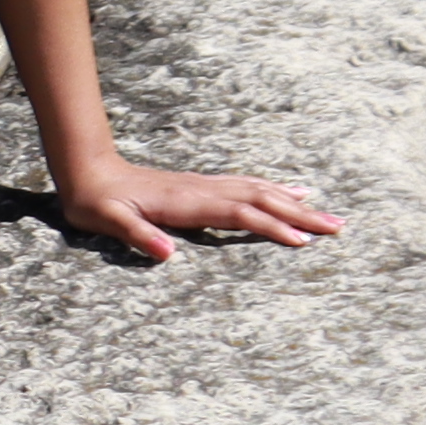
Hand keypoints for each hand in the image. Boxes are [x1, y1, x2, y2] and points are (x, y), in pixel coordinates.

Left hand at [52, 157, 341, 265]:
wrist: (86, 170)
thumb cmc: (95, 201)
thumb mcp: (107, 220)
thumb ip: (137, 235)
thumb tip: (166, 254)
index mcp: (188, 203)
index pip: (240, 215)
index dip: (271, 227)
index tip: (303, 240)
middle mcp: (204, 191)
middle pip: (262, 201)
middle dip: (301, 214)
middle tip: (338, 228)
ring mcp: (206, 186)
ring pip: (260, 191)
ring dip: (295, 202)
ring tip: (329, 214)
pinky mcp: (202, 186)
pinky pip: (248, 186)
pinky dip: (276, 189)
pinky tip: (293, 190)